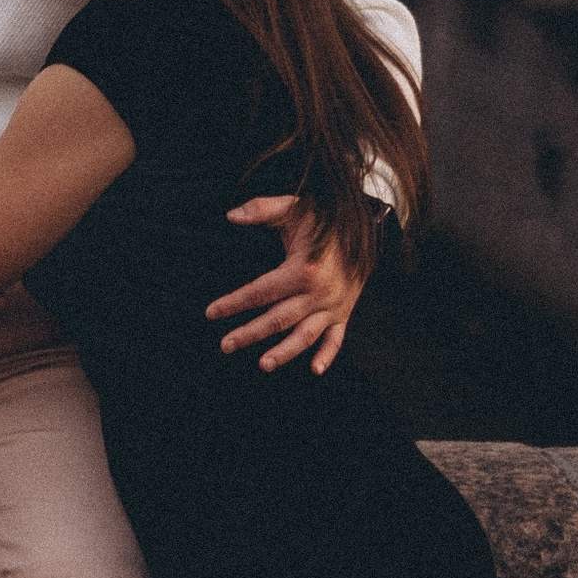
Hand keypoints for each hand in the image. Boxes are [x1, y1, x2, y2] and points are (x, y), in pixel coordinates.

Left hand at [206, 193, 371, 375]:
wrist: (366, 226)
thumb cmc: (325, 219)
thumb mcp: (294, 207)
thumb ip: (261, 209)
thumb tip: (230, 215)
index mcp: (303, 269)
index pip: (260, 291)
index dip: (234, 303)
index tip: (211, 312)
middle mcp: (319, 293)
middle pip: (278, 319)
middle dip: (250, 333)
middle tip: (225, 345)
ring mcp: (334, 305)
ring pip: (305, 335)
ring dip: (284, 352)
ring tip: (263, 364)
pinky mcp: (345, 312)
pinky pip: (337, 338)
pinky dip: (327, 355)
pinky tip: (314, 370)